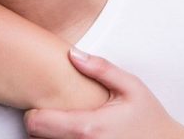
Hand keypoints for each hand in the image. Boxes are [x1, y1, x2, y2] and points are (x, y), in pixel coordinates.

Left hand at [24, 48, 183, 138]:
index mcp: (88, 127)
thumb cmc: (148, 117)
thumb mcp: (131, 86)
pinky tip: (73, 133)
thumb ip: (100, 69)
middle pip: (36, 138)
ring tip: (65, 121)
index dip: (34, 111)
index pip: (37, 123)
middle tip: (54, 109)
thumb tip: (72, 53)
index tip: (42, 103)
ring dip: (50, 135)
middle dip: (40, 122)